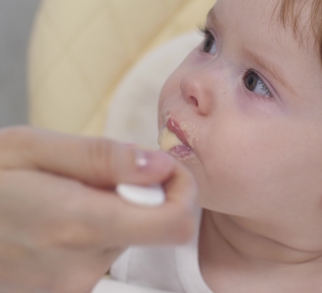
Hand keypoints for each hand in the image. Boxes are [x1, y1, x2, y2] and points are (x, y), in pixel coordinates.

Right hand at [0, 126, 196, 292]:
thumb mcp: (31, 148)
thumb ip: (102, 157)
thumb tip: (161, 165)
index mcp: (77, 224)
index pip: (175, 224)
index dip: (184, 192)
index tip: (163, 169)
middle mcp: (82, 265)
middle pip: (154, 226)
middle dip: (142, 193)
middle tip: (97, 174)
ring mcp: (73, 285)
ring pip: (130, 237)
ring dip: (116, 209)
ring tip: (69, 193)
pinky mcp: (67, 291)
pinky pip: (106, 251)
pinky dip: (99, 228)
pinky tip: (62, 216)